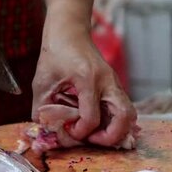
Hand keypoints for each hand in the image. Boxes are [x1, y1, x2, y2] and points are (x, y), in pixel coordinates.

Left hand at [31, 9, 136, 145]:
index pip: (91, 117)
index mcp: (88, 79)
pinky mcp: (115, 86)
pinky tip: (100, 125)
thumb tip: (46, 130)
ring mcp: (115, 83)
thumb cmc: (55, 53)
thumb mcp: (41, 82)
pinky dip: (117, 122)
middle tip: (92, 140)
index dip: (80, 132)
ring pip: (130, 114)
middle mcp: (107, 82)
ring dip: (117, 130)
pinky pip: (124, 108)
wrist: (70, 31)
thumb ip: (41, 108)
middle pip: (124, 117)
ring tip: (98, 134)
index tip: (68, 131)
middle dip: (110, 137)